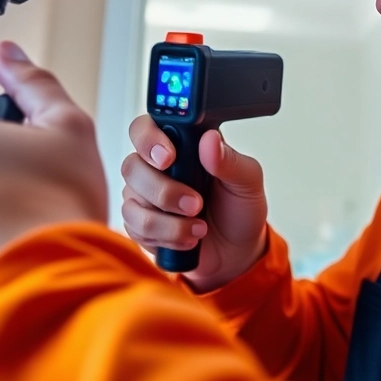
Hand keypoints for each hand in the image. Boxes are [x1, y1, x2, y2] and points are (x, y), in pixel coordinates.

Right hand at [120, 116, 267, 291]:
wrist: (236, 252)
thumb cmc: (239, 209)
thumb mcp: (247, 181)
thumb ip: (229, 160)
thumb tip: (210, 139)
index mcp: (180, 144)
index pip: (145, 128)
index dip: (148, 139)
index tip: (168, 158)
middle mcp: (155, 167)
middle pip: (132, 166)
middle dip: (165, 191)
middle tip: (196, 203)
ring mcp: (143, 196)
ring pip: (132, 202)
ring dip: (169, 222)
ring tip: (199, 227)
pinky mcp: (139, 225)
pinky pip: (136, 228)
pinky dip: (167, 237)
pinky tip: (189, 238)